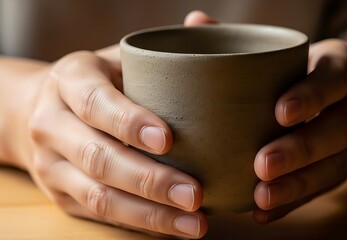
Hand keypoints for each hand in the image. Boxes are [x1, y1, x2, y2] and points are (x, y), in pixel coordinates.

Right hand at [24, 17, 210, 238]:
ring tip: (194, 224)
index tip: (170, 139)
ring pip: (99, 197)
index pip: (95, 102)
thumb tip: (203, 21)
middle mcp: (52, 123)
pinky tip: (175, 227)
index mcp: (69, 80)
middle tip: (196, 195)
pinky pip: (100, 215)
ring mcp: (52, 165)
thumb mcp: (115, 57)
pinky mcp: (61, 195)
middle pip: (99, 158)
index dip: (130, 122)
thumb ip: (159, 48)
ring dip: (150, 214)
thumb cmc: (96, 82)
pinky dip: (140, 224)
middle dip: (150, 180)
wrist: (38, 110)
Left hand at [253, 39, 346, 222]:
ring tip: (261, 197)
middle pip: (340, 129)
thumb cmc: (300, 67)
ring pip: (337, 165)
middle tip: (261, 165)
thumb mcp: (285, 49)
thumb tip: (194, 21)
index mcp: (344, 65)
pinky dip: (294, 201)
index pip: (335, 77)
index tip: (279, 113)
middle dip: (301, 150)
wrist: (342, 88)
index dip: (312, 95)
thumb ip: (242, 40)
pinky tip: (262, 211)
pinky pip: (325, 187)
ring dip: (298, 185)